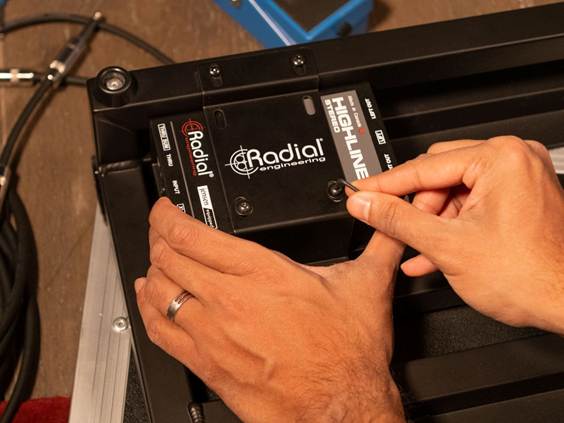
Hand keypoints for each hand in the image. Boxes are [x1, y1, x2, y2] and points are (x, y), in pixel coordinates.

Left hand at [135, 198, 405, 422]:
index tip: (165, 209)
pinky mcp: (208, 364)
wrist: (340, 410)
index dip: (168, 217)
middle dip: (158, 236)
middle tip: (159, 228)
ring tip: (155, 256)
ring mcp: (214, 334)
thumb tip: (388, 221)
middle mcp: (231, 301)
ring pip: (160, 291)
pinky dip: (146, 308)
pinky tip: (149, 297)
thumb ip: (379, 244)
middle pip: (169, 258)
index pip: (193, 236)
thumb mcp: (368, 287)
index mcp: (264, 275)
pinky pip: (159, 331)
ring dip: (152, 269)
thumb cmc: (347, 356)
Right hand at [347, 136, 563, 333]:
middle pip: (438, 177)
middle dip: (414, 209)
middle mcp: (514, 161)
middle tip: (390, 226)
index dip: (385, 185)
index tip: (361, 192)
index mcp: (500, 159)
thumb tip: (366, 203)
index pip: (423, 168)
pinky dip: (451, 227)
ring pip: (453, 194)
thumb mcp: (447, 245)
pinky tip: (431, 253)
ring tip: (416, 250)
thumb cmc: (531, 276)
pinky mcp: (520, 200)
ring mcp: (520, 180)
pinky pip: (472, 205)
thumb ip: (398, 220)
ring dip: (430, 224)